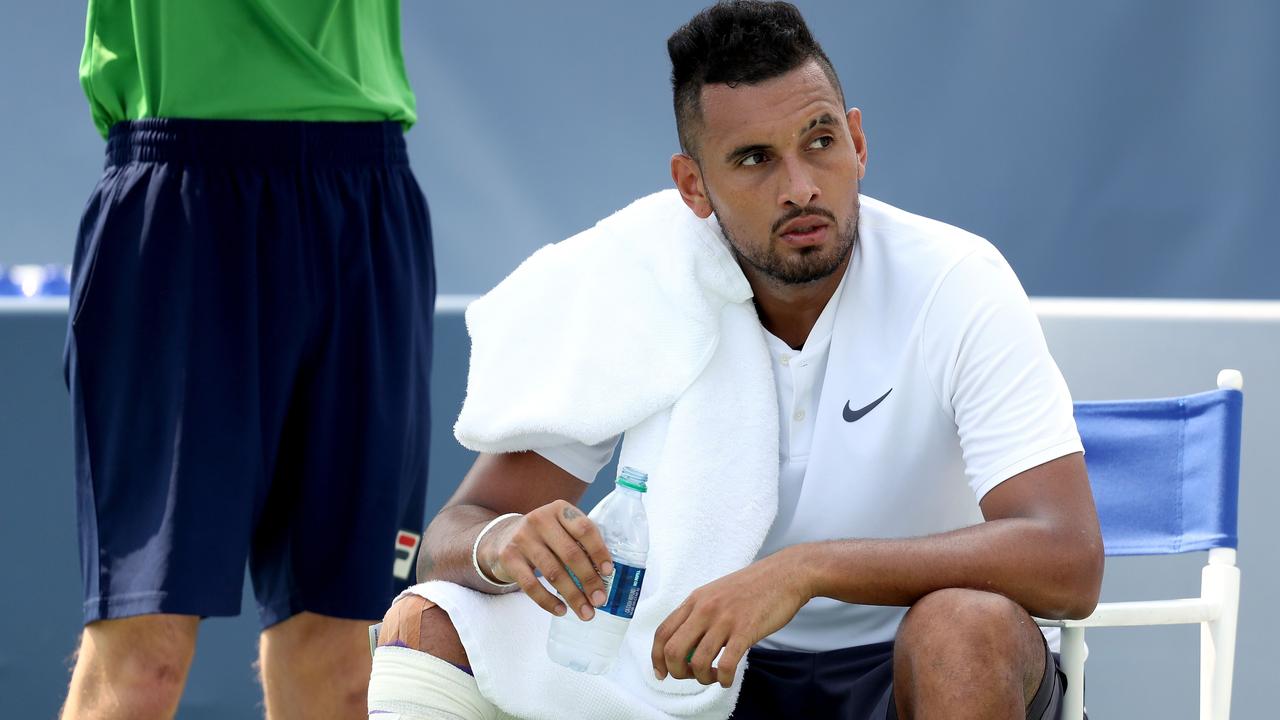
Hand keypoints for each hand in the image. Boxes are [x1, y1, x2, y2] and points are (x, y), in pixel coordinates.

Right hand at [479, 500, 613, 620]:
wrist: (502, 537)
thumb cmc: (544, 537)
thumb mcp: (560, 529)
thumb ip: (579, 543)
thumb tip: (604, 577)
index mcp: (560, 509)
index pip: (584, 529)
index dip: (599, 551)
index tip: (608, 572)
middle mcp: (540, 519)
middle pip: (571, 553)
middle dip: (588, 580)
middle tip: (600, 599)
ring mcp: (522, 538)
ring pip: (553, 572)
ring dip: (572, 595)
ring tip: (585, 612)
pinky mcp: (509, 557)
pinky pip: (531, 585)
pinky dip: (548, 601)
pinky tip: (561, 610)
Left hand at [651, 550, 811, 686]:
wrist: (784, 574)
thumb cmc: (751, 587)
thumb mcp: (715, 593)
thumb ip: (699, 614)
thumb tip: (686, 644)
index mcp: (694, 600)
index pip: (662, 632)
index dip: (657, 657)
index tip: (661, 673)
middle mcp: (704, 609)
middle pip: (674, 650)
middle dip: (677, 672)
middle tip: (691, 676)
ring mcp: (724, 619)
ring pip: (698, 661)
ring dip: (702, 678)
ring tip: (714, 677)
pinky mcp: (745, 630)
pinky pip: (726, 664)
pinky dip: (723, 679)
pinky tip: (727, 678)